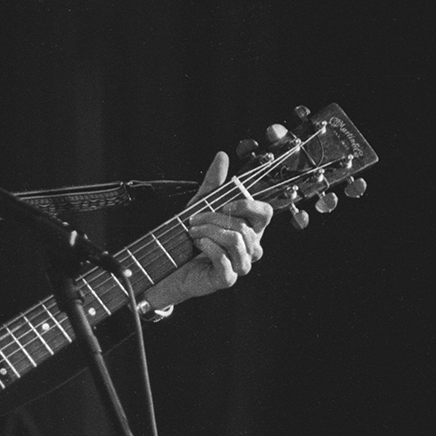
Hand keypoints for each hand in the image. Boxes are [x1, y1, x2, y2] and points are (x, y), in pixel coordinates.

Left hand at [140, 150, 271, 310]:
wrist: (169, 266)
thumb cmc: (189, 238)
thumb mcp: (200, 206)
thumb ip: (213, 183)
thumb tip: (222, 156)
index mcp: (249, 229)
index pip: (265, 213)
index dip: (248, 205)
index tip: (224, 203)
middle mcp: (250, 248)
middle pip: (244, 226)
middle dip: (214, 218)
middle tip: (193, 219)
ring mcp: (241, 266)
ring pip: (236, 241)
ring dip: (209, 232)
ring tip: (192, 232)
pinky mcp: (227, 279)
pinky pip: (225, 260)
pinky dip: (208, 247)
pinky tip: (197, 243)